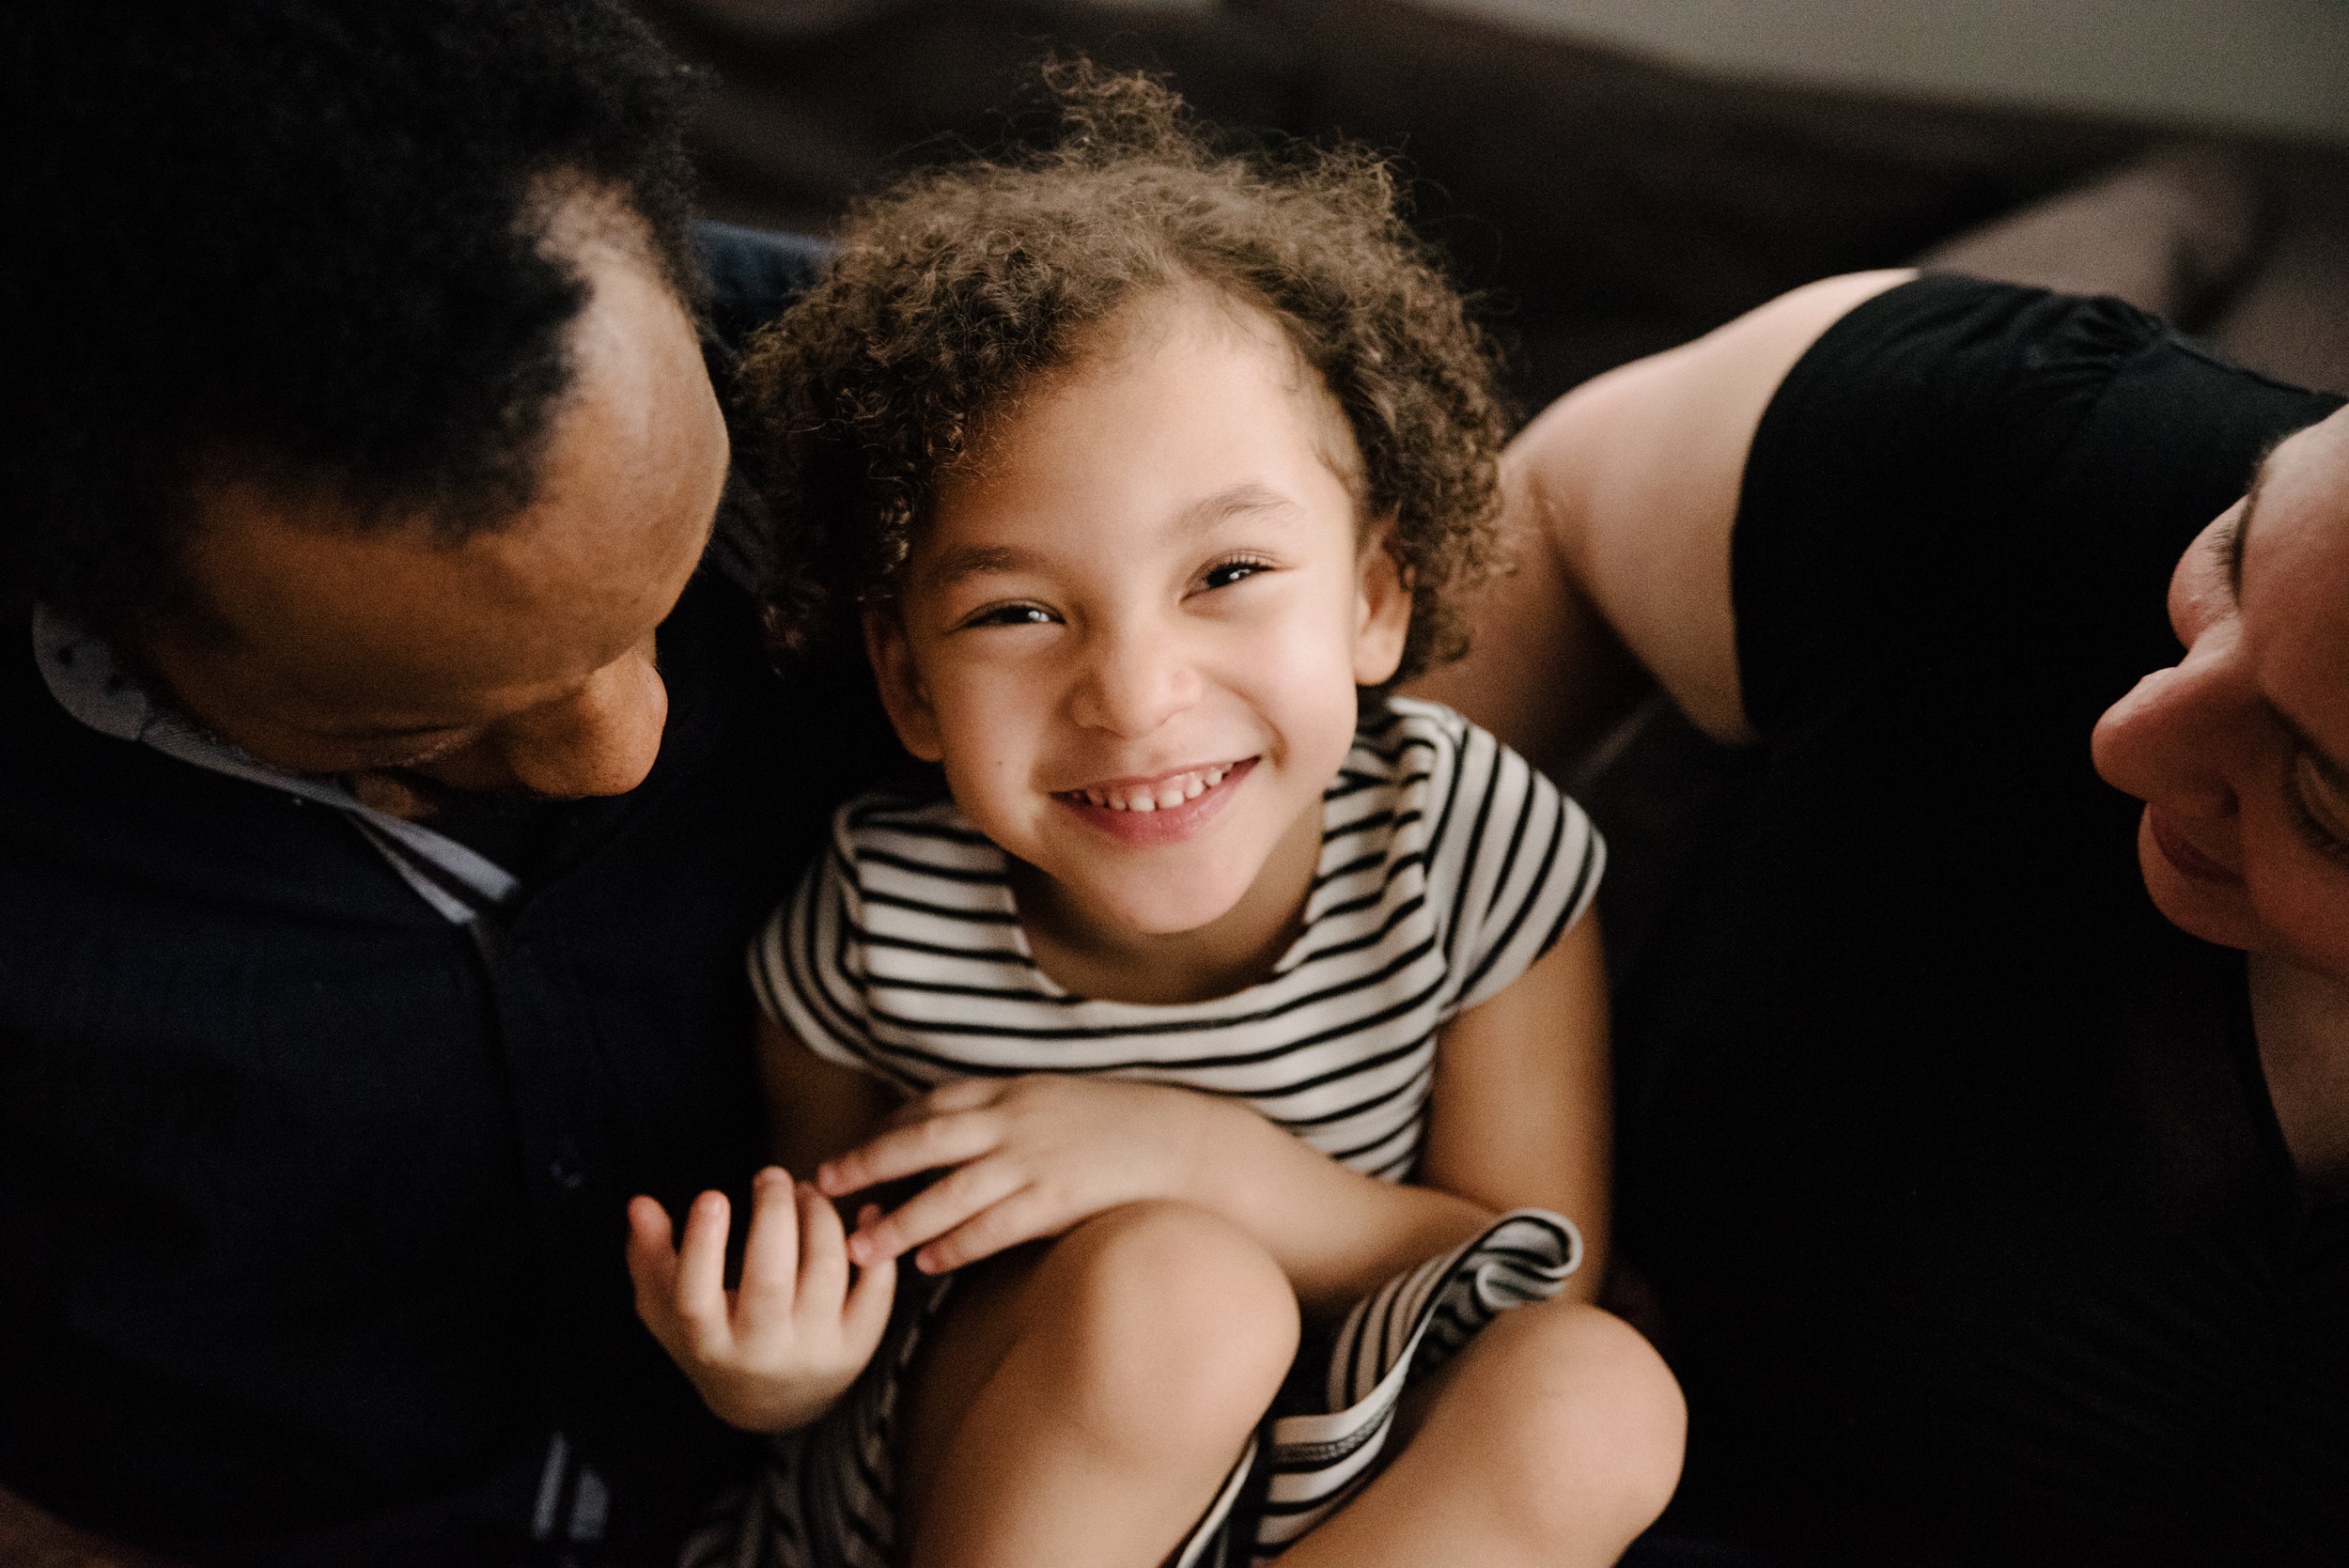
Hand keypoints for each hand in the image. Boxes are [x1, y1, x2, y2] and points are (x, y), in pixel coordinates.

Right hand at [625, 1167, 895, 1432]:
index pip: (696, 1299)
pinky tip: (864, 1212)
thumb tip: (640, 1203)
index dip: (702, 1246)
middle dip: (774, 1215)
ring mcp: (814, 1351)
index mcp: (709, 1344)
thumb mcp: (669, 1307)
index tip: (711, 1195)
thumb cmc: (713, 1337)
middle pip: (770, 1279)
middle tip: (771, 1175)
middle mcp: (762, 1353)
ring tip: (807, 1190)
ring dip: (821, 1218)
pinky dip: (873, 1245)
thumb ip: (649, 1255)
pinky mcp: (859, 1345)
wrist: (773, 1404)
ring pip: (826, 1272)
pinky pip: (876, 1288)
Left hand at [816, 1075, 1238, 1272]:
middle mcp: (1016, 1118)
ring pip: (952, 1189)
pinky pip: (997, 1224)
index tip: (848, 1153)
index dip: (884, 1130)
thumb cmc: (1120, 1127)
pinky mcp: (1060, 1198)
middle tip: (825, 1184)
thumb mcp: (1056, 1103)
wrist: (1188, 1143)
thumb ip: (1007, 1114)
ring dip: (901, 1217)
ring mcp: (1038, 1158)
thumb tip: (958, 1137)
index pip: (932, 1104)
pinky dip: (958, 1243)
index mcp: (1013, 1089)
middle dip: (870, 1161)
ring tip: (861, 1245)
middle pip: (926, 1138)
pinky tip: (927, 1263)